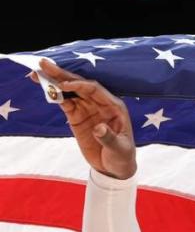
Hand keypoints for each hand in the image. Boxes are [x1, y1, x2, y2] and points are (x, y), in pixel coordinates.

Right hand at [29, 58, 136, 179]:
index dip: (79, 84)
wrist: (113, 168)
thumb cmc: (122, 157)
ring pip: (69, 91)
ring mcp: (87, 109)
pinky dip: (54, 96)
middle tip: (43, 64)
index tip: (64, 85)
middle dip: (62, 75)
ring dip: (53, 82)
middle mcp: (100, 103)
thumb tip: (99, 129)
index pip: (95, 89)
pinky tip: (44, 89)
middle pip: (79, 85)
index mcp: (114, 106)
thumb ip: (109, 138)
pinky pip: (64, 103)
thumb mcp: (119, 149)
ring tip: (36, 73)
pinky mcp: (77, 117)